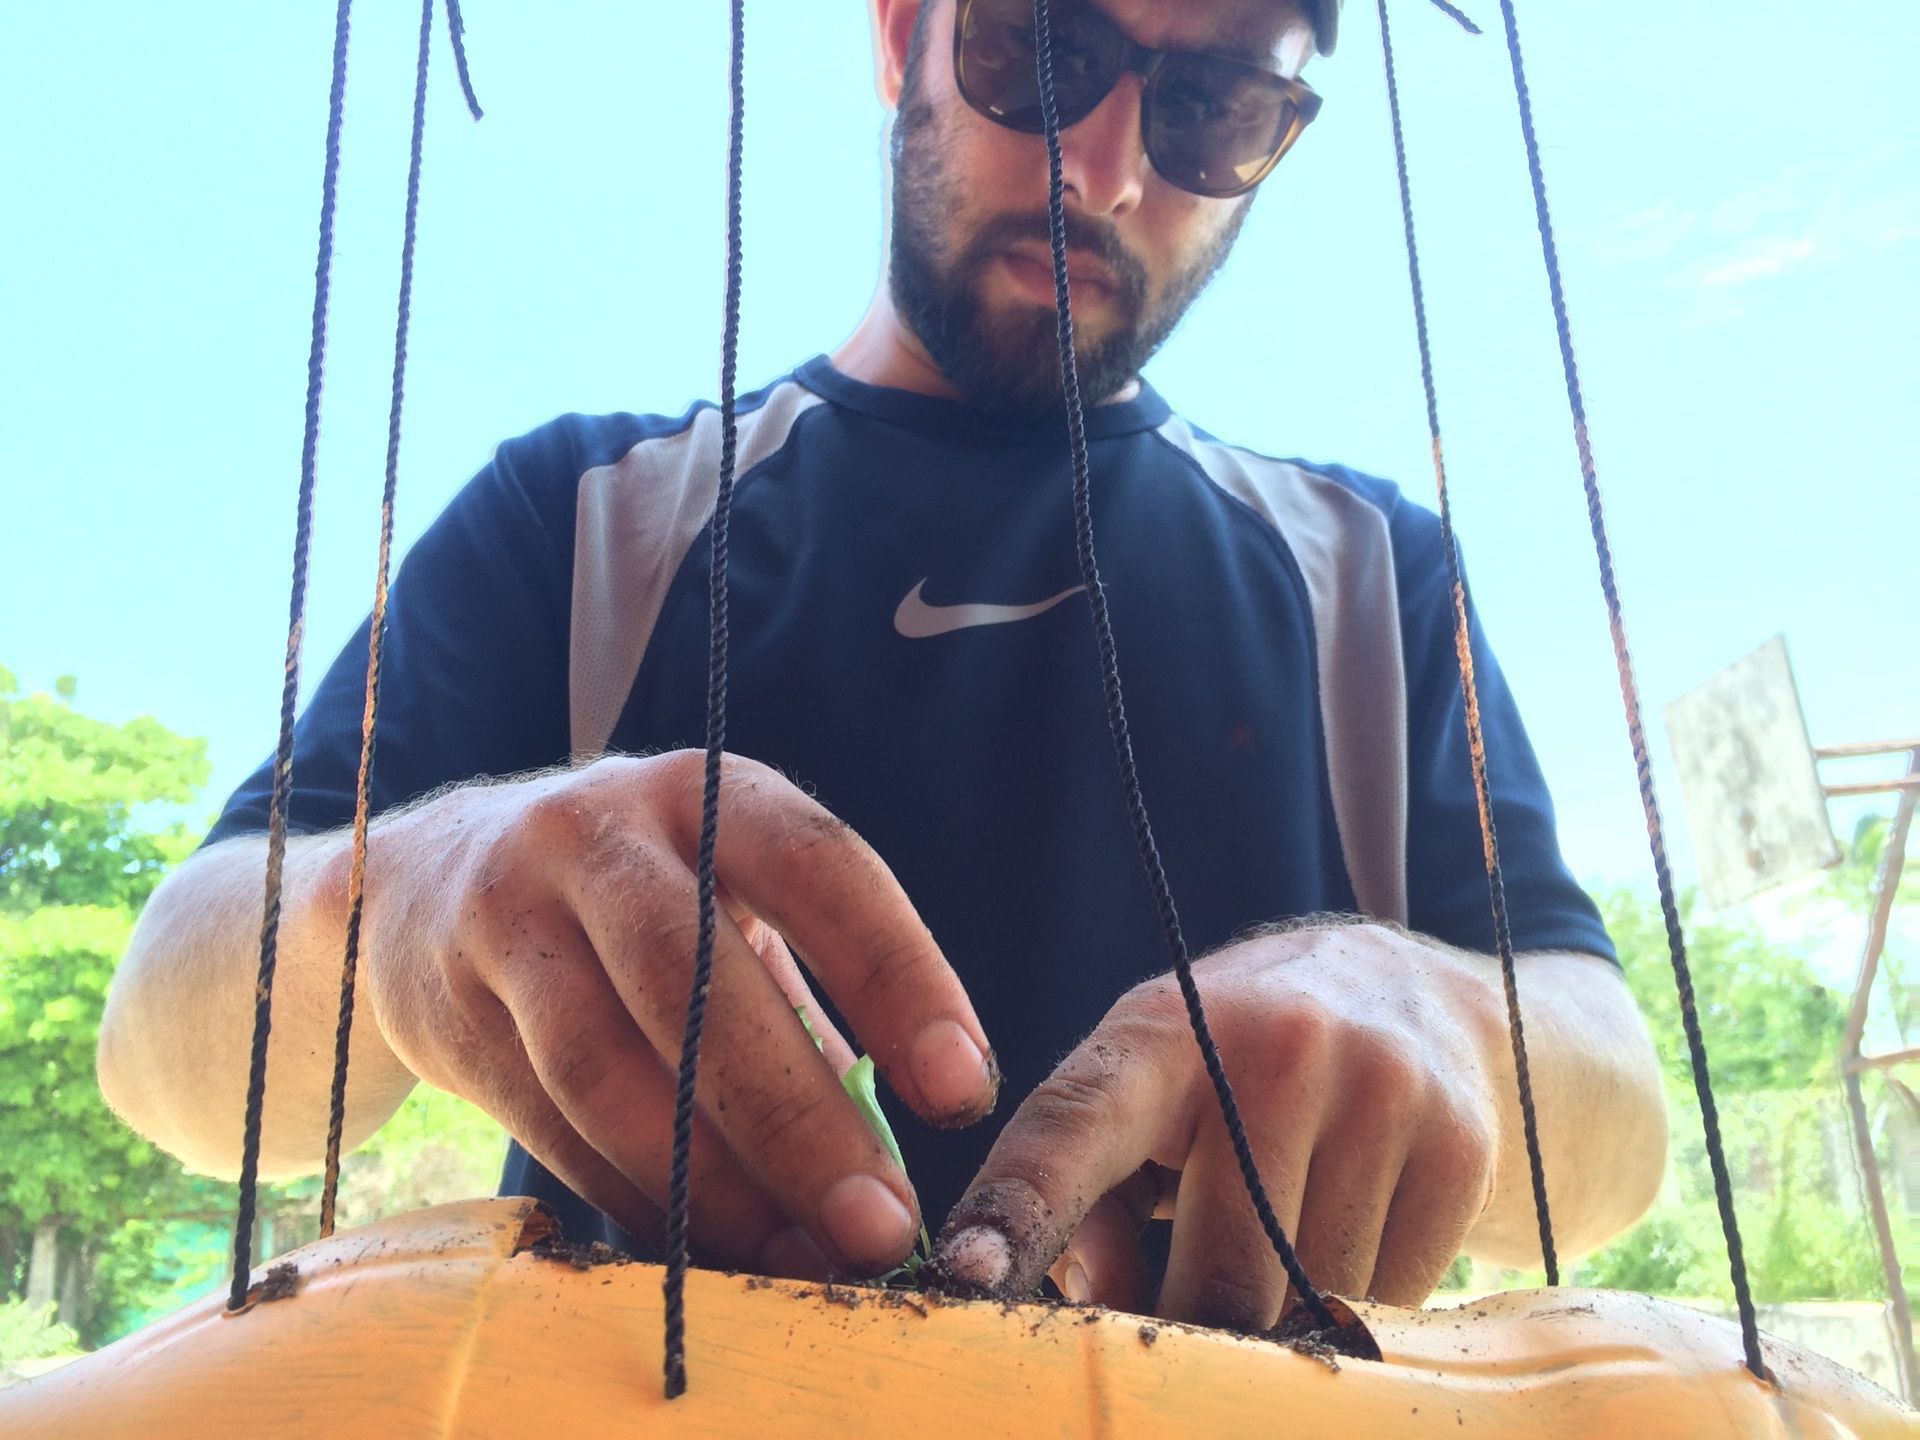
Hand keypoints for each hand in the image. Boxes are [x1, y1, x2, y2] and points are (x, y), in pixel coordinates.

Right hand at [349, 750, 997, 1278]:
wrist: (420, 881)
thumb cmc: (631, 899)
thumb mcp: (721, 898)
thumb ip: (808, 1005)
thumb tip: (894, 1166)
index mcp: (707, 792)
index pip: (820, 866)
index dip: (897, 975)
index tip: (962, 1089)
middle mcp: (598, 836)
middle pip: (697, 980)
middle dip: (797, 1115)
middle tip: (881, 1227)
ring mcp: (508, 917)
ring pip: (608, 1065)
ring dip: (711, 1183)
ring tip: (798, 1264)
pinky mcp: (450, 1008)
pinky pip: (550, 1124)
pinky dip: (636, 1197)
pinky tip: (704, 1253)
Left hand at [932, 922, 1504, 1328]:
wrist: (1416, 998)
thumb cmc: (1237, 1070)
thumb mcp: (1148, 1099)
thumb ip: (1091, 1201)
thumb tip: (1091, 1306)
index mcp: (1158, 1032)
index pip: (1073, 1123)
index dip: (1019, 1207)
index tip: (967, 1277)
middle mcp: (1270, 1044)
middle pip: (1220, 1275)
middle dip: (1199, 1328)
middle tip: (1195, 1315)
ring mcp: (1376, 1086)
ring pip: (1314, 1301)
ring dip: (1289, 1315)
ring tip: (1285, 1238)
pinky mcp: (1459, 1142)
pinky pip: (1394, 1299)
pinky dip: (1365, 1304)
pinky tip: (1355, 1229)